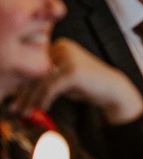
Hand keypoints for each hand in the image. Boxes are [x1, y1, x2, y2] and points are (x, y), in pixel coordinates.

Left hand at [12, 39, 142, 124]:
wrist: (112, 88)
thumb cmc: (86, 84)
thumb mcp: (62, 77)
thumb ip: (44, 79)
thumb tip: (17, 91)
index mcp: (60, 45)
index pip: (33, 63)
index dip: (21, 82)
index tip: (13, 98)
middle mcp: (64, 47)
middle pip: (35, 71)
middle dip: (23, 93)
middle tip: (14, 109)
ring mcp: (69, 58)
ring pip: (40, 81)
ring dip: (30, 100)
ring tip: (25, 113)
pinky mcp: (73, 71)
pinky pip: (51, 88)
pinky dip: (44, 101)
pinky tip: (42, 109)